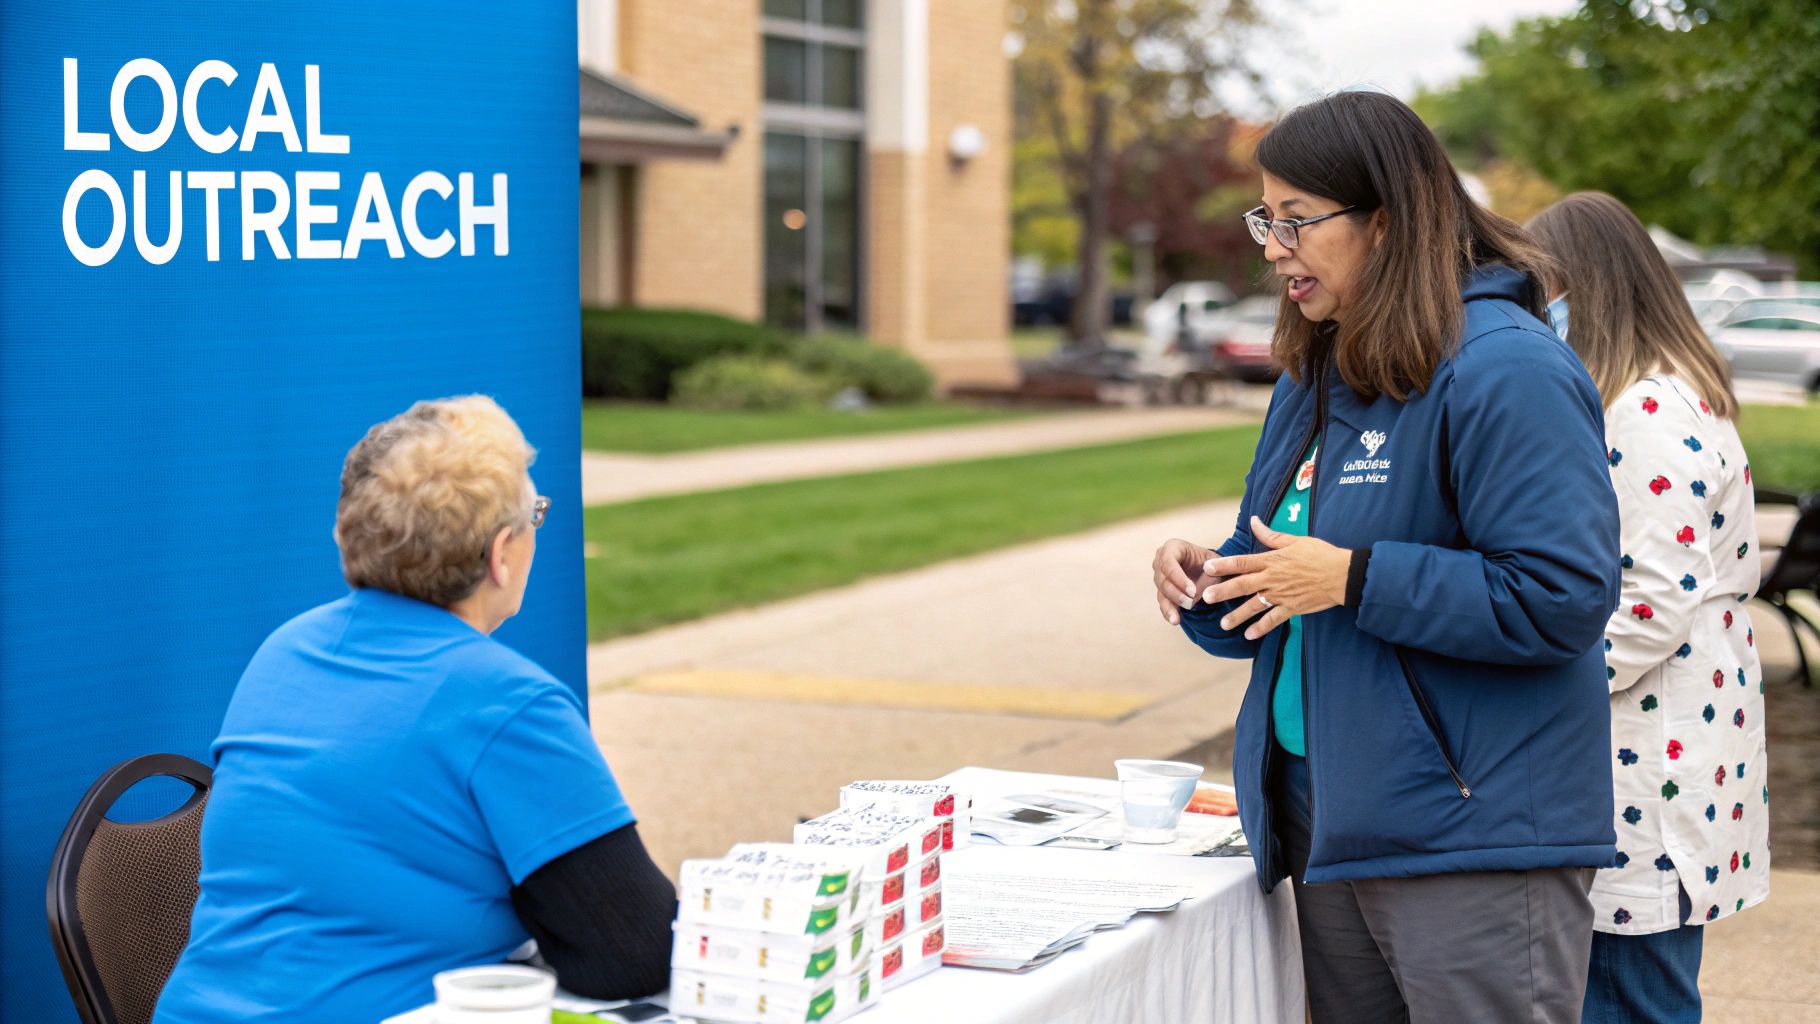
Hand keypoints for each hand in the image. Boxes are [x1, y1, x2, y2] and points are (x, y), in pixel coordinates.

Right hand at [1152, 537, 1217, 625]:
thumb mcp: (1214, 561)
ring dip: (1170, 606)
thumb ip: (1211, 570)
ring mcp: (1159, 577)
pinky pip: (1162, 603)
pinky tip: (1175, 620)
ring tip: (1177, 619)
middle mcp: (1161, 561)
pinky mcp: (1162, 591)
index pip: (1168, 563)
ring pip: (1161, 592)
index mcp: (1172, 548)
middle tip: (1190, 604)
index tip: (1192, 591)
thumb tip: (1202, 586)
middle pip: (1163, 580)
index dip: (1179, 578)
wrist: (1209, 569)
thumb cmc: (1211, 562)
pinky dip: (1168, 612)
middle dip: (1176, 594)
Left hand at [1201, 517, 1350, 640]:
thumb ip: (1270, 535)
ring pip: (1254, 606)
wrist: (1342, 574)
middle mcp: (1273, 578)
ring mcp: (1282, 595)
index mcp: (1272, 560)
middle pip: (1242, 585)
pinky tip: (1248, 636)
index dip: (1224, 565)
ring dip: (1237, 616)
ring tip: (1222, 624)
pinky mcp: (1292, 608)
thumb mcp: (1295, 540)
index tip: (1207, 568)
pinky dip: (1261, 628)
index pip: (1242, 562)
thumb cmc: (1319, 554)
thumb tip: (1254, 521)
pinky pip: (1273, 620)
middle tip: (1204, 598)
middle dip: (1222, 592)